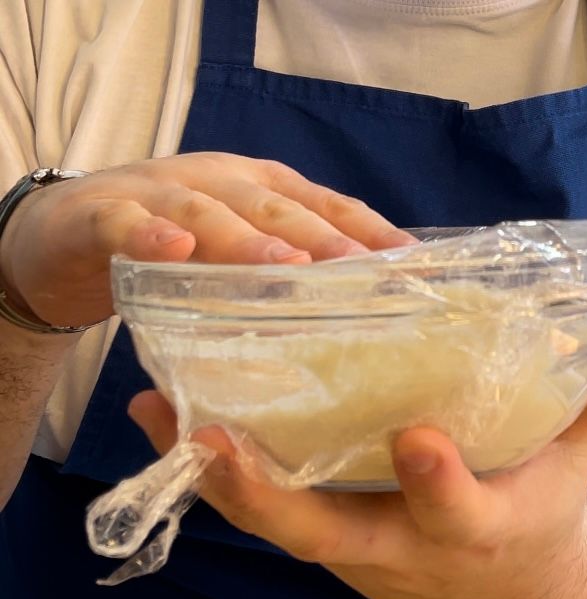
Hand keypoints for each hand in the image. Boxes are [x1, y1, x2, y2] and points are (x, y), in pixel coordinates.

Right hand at [0, 152, 413, 327]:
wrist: (71, 232)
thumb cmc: (175, 250)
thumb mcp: (238, 258)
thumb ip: (284, 279)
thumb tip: (355, 323)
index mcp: (262, 192)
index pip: (325, 206)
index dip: (368, 231)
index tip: (411, 264)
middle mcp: (221, 183)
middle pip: (277, 208)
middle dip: (324, 239)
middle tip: (363, 272)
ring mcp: (161, 193)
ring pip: (211, 211)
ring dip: (249, 239)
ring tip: (287, 269)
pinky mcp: (101, 214)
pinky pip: (125, 223)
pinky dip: (149, 234)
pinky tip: (174, 249)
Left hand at [129, 309, 586, 598]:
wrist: (506, 591)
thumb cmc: (540, 516)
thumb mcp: (574, 460)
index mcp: (475, 531)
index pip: (456, 514)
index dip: (438, 484)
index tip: (417, 436)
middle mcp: (402, 551)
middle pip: (325, 537)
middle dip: (266, 496)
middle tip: (211, 436)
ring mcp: (353, 551)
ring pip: (275, 528)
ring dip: (215, 478)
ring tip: (161, 410)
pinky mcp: (327, 539)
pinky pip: (265, 513)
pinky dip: (218, 475)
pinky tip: (174, 423)